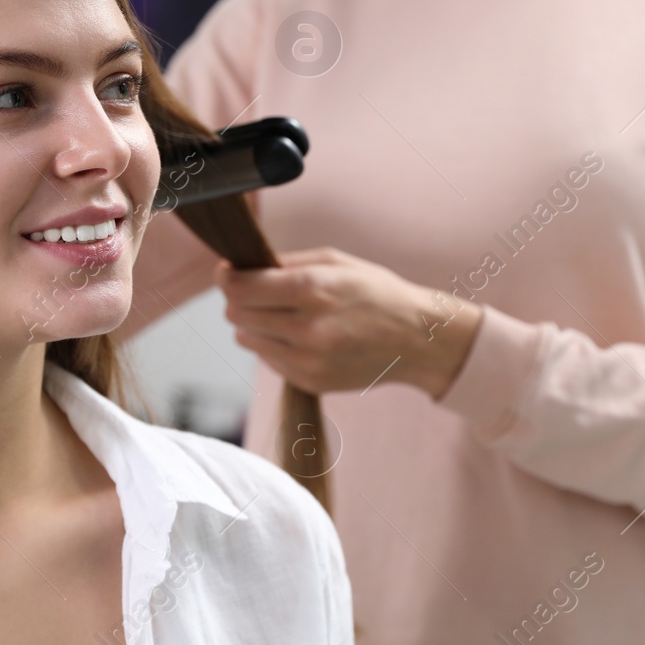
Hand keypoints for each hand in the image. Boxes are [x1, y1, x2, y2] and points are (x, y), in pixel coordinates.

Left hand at [214, 247, 483, 398]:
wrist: (418, 340)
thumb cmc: (377, 293)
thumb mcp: (336, 262)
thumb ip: (286, 262)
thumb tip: (242, 266)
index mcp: (313, 290)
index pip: (241, 288)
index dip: (226, 276)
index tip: (226, 270)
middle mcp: (307, 329)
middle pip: (237, 315)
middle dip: (239, 299)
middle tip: (254, 290)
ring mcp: (308, 361)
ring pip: (247, 340)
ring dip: (253, 324)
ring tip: (281, 313)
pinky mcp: (310, 382)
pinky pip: (268, 360)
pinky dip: (274, 345)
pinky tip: (300, 335)